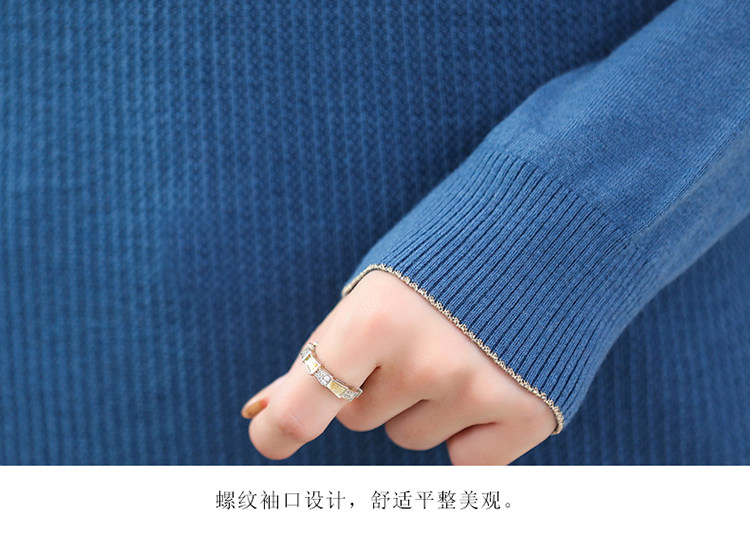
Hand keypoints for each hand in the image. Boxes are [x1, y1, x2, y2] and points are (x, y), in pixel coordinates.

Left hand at [242, 269, 556, 464]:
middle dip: (377, 384)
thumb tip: (261, 412)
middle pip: (361, 418)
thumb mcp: (377, 291)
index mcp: (376, 316)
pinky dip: (471, 433)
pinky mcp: (526, 414)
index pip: (304, 406)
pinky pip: (465, 462)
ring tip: (461, 347)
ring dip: (424, 406)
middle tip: (419, 335)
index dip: (279, 431)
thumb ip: (323, 355)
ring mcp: (479, 391)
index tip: (273, 438)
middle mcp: (426, 360)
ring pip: (411, 438)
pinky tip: (493, 381)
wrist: (548, 229)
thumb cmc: (444, 260)